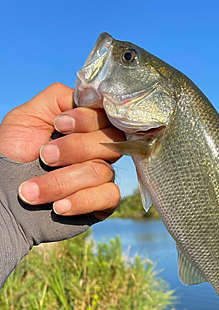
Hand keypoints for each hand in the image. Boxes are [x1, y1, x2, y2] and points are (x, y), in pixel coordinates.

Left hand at [0, 83, 123, 219]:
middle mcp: (96, 151)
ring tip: (31, 191)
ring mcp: (101, 176)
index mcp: (83, 128)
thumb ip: (57, 99)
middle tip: (43, 157)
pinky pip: (109, 196)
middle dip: (73, 149)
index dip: (86, 120)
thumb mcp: (25, 118)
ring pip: (101, 171)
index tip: (57, 126)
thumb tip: (85, 96)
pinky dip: (81, 201)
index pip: (104, 116)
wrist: (3, 197)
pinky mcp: (102, 202)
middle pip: (108, 142)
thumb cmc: (12, 157)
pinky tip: (58, 206)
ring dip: (61, 181)